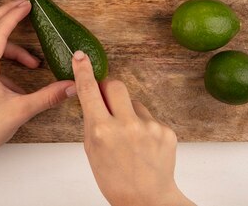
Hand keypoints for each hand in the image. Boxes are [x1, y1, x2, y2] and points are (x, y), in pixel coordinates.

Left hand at [0, 0, 75, 171]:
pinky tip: (18, 80)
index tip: (28, 4)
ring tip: (34, 63)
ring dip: (10, 44)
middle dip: (5, 13)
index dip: (14, 15)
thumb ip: (48, 96)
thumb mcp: (20, 112)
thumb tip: (72, 86)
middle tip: (24, 4)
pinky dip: (3, 59)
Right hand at [72, 51, 194, 205]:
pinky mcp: (166, 130)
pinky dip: (145, 127)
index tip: (81, 56)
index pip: (89, 91)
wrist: (147, 201)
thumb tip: (93, 97)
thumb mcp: (92, 151)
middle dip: (109, 90)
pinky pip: (150, 117)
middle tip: (107, 104)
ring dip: (129, 112)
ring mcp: (148, 126)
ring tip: (130, 139)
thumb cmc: (115, 180)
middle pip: (115, 85)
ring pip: (134, 102)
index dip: (83, 71)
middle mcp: (125, 125)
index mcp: (102, 131)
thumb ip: (92, 122)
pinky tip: (144, 146)